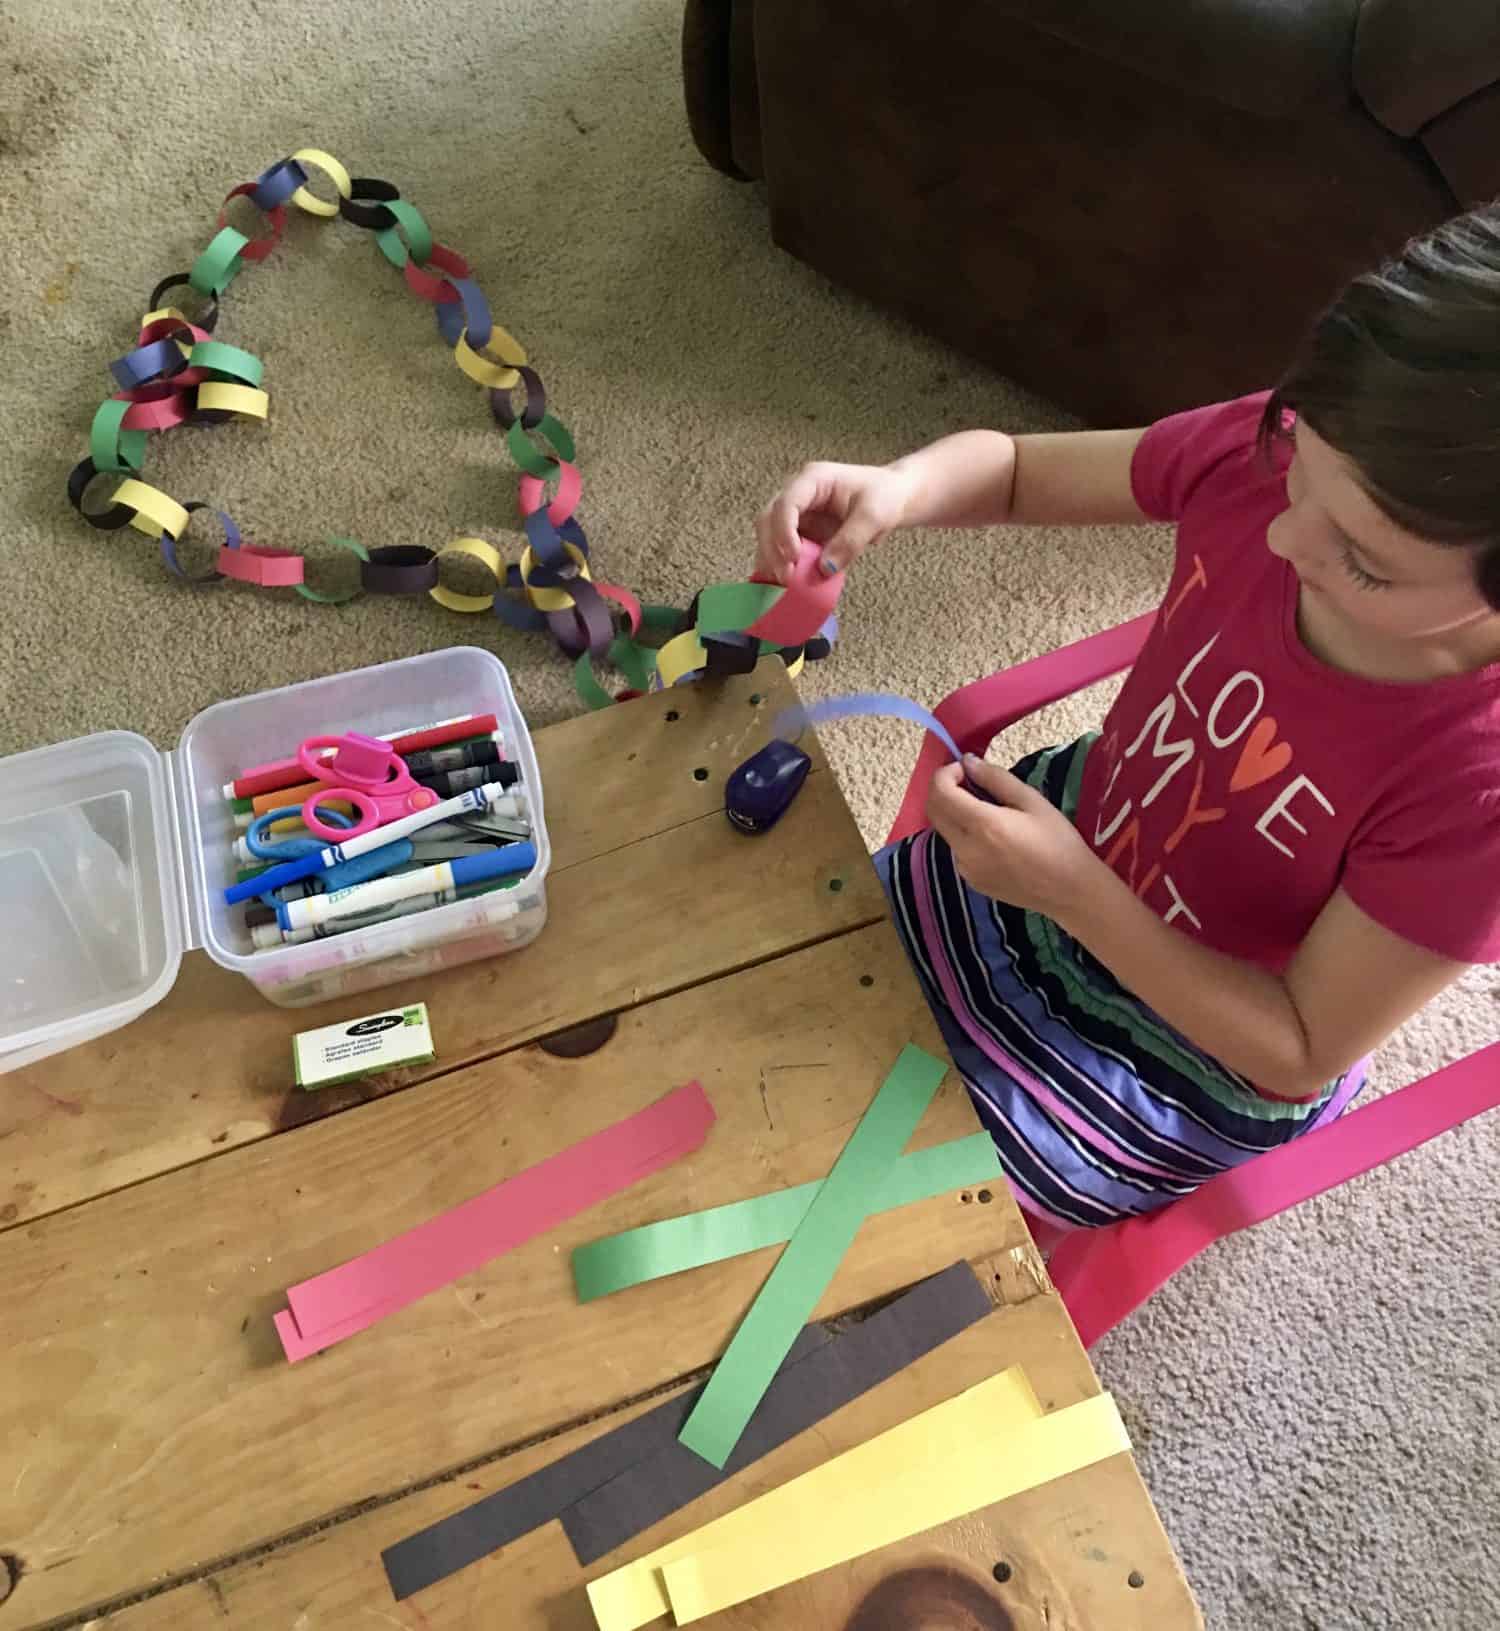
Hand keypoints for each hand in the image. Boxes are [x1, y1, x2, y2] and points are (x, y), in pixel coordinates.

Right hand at [754, 460, 916, 583]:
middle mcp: (798, 495)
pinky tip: (785, 585)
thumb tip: (825, 568)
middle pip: (769, 519)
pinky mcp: (801, 533)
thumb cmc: (884, 495)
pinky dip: (781, 566)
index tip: (794, 557)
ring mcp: (797, 514)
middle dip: (773, 549)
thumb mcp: (874, 516)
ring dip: (773, 561)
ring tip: (784, 585)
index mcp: (813, 480)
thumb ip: (851, 540)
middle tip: (788, 577)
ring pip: (769, 536)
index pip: (787, 503)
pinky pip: (782, 550)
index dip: (784, 530)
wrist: (892, 497)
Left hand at [926, 755, 1101, 923]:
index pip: (940, 792)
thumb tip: (968, 761)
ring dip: (953, 813)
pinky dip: (963, 835)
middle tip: (969, 783)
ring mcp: (965, 868)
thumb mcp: (1032, 801)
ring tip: (985, 809)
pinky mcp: (970, 881)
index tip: (964, 769)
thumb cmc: (1058, 841)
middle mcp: (966, 849)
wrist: (1069, 890)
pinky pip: (956, 850)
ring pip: (943, 831)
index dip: (945, 774)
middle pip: (933, 811)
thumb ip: (995, 778)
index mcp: (983, 825)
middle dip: (943, 790)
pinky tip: (992, 837)